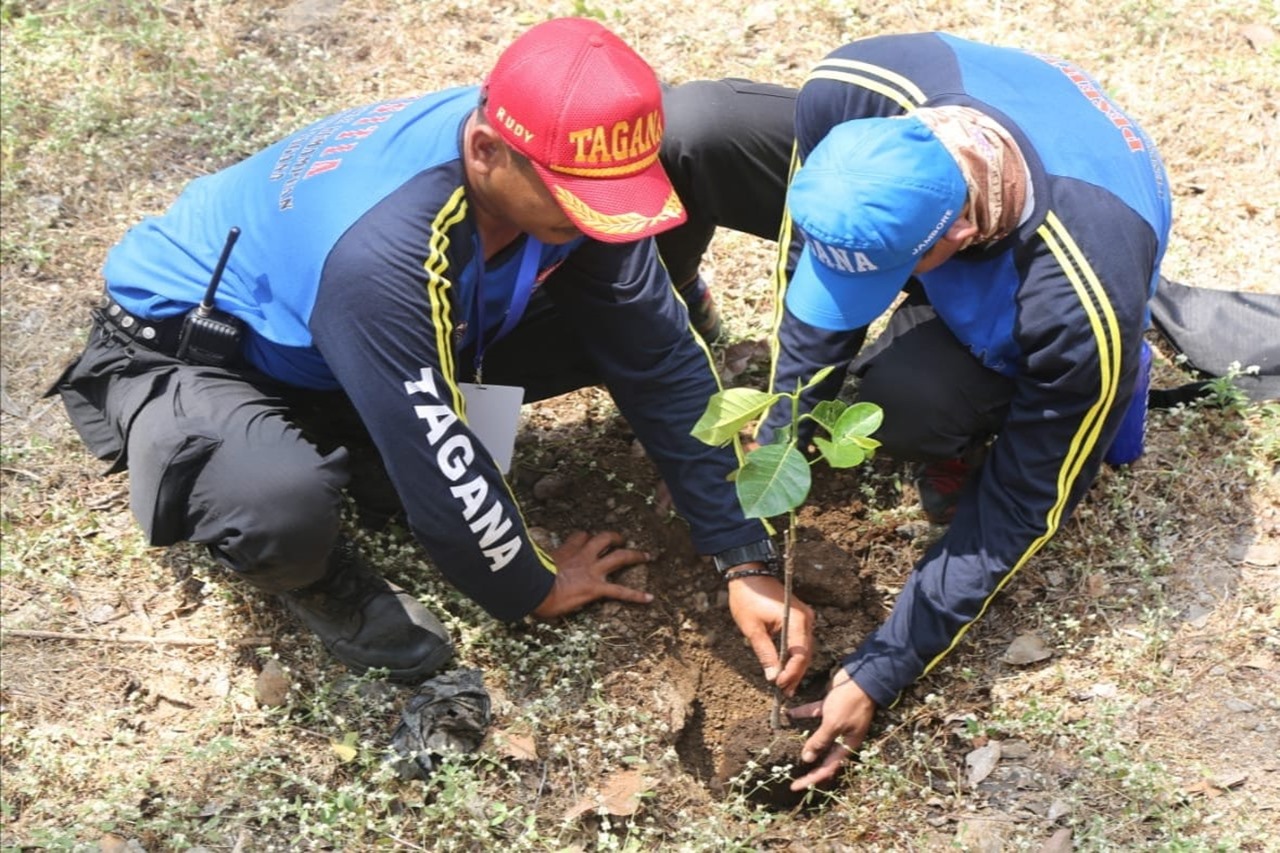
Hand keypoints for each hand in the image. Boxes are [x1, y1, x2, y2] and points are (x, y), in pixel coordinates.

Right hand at [532, 530, 653, 618]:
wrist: (534, 590)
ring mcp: (592, 571)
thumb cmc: (527, 579)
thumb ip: (533, 562)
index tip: (586, 539)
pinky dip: (636, 595)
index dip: (585, 538)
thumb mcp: (530, 565)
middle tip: (621, 538)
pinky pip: (620, 591)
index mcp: (565, 551)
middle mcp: (582, 556)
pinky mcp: (596, 587)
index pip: (580, 536)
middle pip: (603, 538)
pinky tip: (649, 598)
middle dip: (614, 537)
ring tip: (646, 556)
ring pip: (619, 557)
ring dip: (634, 555)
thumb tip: (521, 561)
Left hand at [726, 572, 814, 693]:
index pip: (799, 655)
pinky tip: (786, 669)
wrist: (749, 575)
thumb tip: (773, 677)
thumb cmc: (748, 599)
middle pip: (805, 654)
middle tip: (784, 692)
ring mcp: (805, 618)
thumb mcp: (753, 629)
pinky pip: (801, 642)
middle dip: (794, 674)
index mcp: (796, 620)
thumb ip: (765, 654)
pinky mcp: (800, 618)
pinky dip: (794, 656)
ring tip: (785, 686)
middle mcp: (806, 619)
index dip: (791, 673)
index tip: (779, 686)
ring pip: (804, 650)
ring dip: (795, 667)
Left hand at [787, 668, 876, 790]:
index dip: (811, 779)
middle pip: (823, 756)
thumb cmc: (850, 703)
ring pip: (818, 736)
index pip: (828, 768)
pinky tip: (789, 713)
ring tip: (787, 746)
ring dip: (804, 740)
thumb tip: (806, 759)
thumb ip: (820, 741)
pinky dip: (802, 714)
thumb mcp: (834, 724)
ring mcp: (837, 722)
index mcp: (847, 745)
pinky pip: (814, 714)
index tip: (795, 787)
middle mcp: (842, 737)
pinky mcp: (831, 708)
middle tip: (791, 775)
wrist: (861, 677)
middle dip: (808, 765)